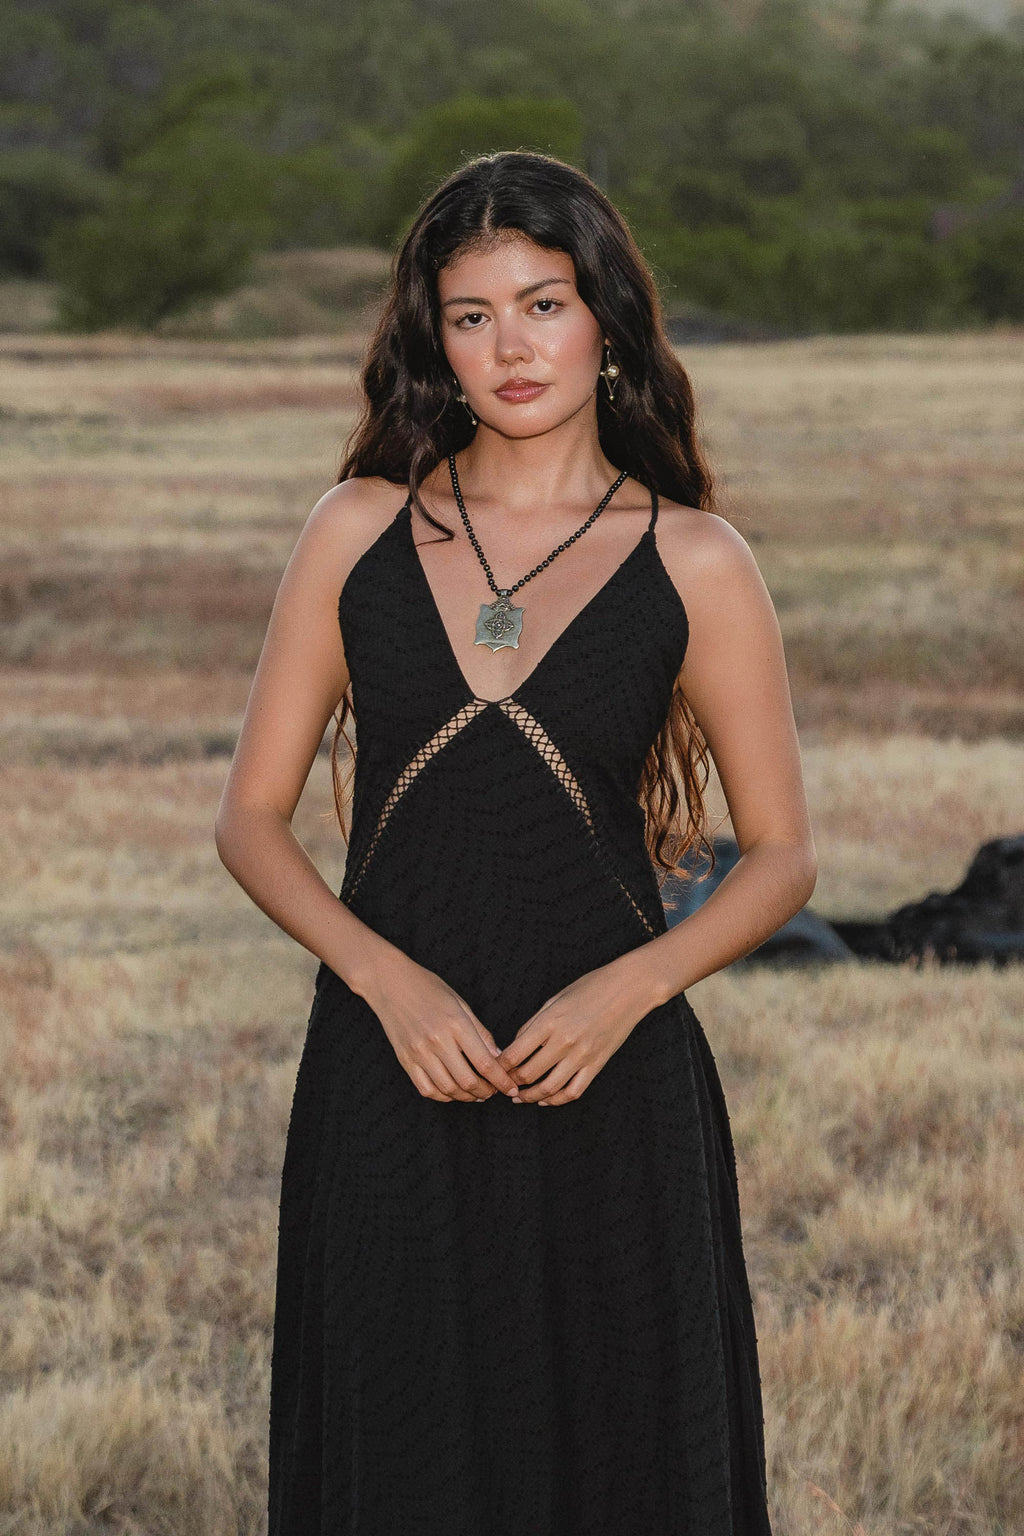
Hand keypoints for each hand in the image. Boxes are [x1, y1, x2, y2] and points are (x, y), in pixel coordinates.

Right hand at [365, 956, 518, 1102]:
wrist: (389, 982)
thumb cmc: (428, 988)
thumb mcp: (461, 1003)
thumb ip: (480, 1032)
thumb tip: (499, 1057)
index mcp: (456, 1024)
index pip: (485, 1063)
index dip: (502, 1081)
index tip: (511, 1088)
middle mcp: (437, 1041)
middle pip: (467, 1081)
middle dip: (486, 1092)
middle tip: (494, 1091)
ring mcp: (419, 1052)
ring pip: (448, 1090)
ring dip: (466, 1097)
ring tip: (476, 1093)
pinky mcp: (405, 1060)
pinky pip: (426, 1089)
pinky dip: (443, 1096)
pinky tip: (453, 1091)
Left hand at [497, 957, 657, 1104]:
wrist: (629, 989)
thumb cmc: (590, 987)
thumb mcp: (555, 999)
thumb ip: (534, 1024)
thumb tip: (515, 1046)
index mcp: (549, 1022)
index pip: (515, 1054)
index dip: (499, 1066)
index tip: (493, 1070)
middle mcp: (564, 1042)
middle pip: (528, 1074)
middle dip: (511, 1084)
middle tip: (502, 1086)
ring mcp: (582, 1055)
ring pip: (549, 1088)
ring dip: (531, 1097)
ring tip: (520, 1098)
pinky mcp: (597, 1064)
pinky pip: (574, 1091)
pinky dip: (557, 1100)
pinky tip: (547, 1100)